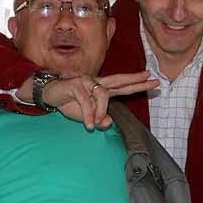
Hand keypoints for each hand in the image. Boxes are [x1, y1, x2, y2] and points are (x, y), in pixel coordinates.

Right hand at [42, 72, 157, 130]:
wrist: (49, 95)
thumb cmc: (69, 104)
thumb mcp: (86, 117)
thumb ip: (98, 120)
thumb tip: (109, 122)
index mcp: (102, 90)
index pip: (123, 86)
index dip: (138, 84)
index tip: (153, 81)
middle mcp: (97, 84)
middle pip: (120, 80)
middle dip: (136, 80)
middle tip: (151, 78)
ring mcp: (87, 82)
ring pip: (103, 95)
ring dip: (100, 112)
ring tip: (94, 124)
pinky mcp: (76, 85)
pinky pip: (87, 102)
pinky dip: (88, 115)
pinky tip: (88, 125)